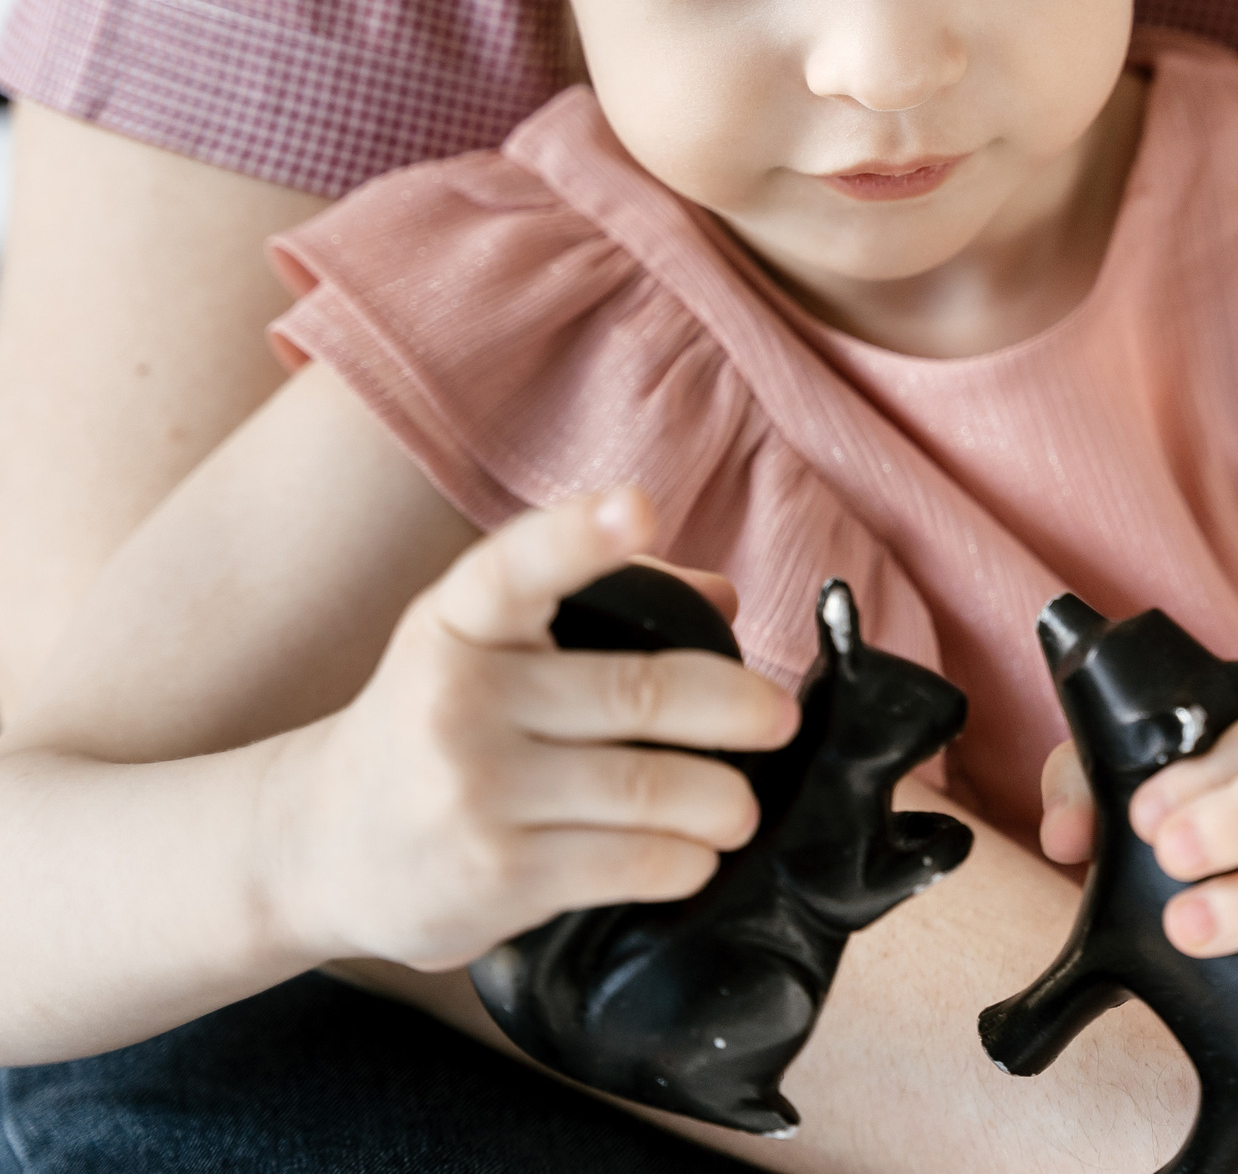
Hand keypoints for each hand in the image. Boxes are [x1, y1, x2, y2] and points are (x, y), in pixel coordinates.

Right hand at [260, 487, 798, 970]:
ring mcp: (474, 791)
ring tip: (738, 805)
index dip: (580, 535)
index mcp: (457, 623)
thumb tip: (724, 594)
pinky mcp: (495, 875)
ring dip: (723, 800)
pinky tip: (693, 855)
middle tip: (778, 719)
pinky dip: (685, 860)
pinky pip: (631, 862)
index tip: (638, 505)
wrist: (316, 845)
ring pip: (650, 788)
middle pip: (640, 695)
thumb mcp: (487, 647)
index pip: (517, 567)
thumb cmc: (435, 724)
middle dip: (737, 710)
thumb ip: (597, 608)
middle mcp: (457, 700)